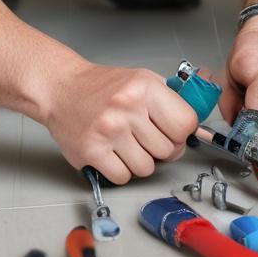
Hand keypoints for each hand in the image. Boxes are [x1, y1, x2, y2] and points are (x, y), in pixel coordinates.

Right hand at [43, 62, 197, 184]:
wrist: (60, 87)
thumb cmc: (100, 86)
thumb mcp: (141, 79)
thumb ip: (170, 99)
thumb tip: (197, 125)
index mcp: (144, 87)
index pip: (186, 124)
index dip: (182, 133)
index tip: (174, 133)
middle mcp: (127, 107)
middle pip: (168, 150)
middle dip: (160, 148)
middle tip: (143, 137)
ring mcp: (109, 131)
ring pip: (147, 168)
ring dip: (139, 161)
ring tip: (125, 143)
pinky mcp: (91, 151)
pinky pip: (123, 177)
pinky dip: (119, 170)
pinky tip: (111, 152)